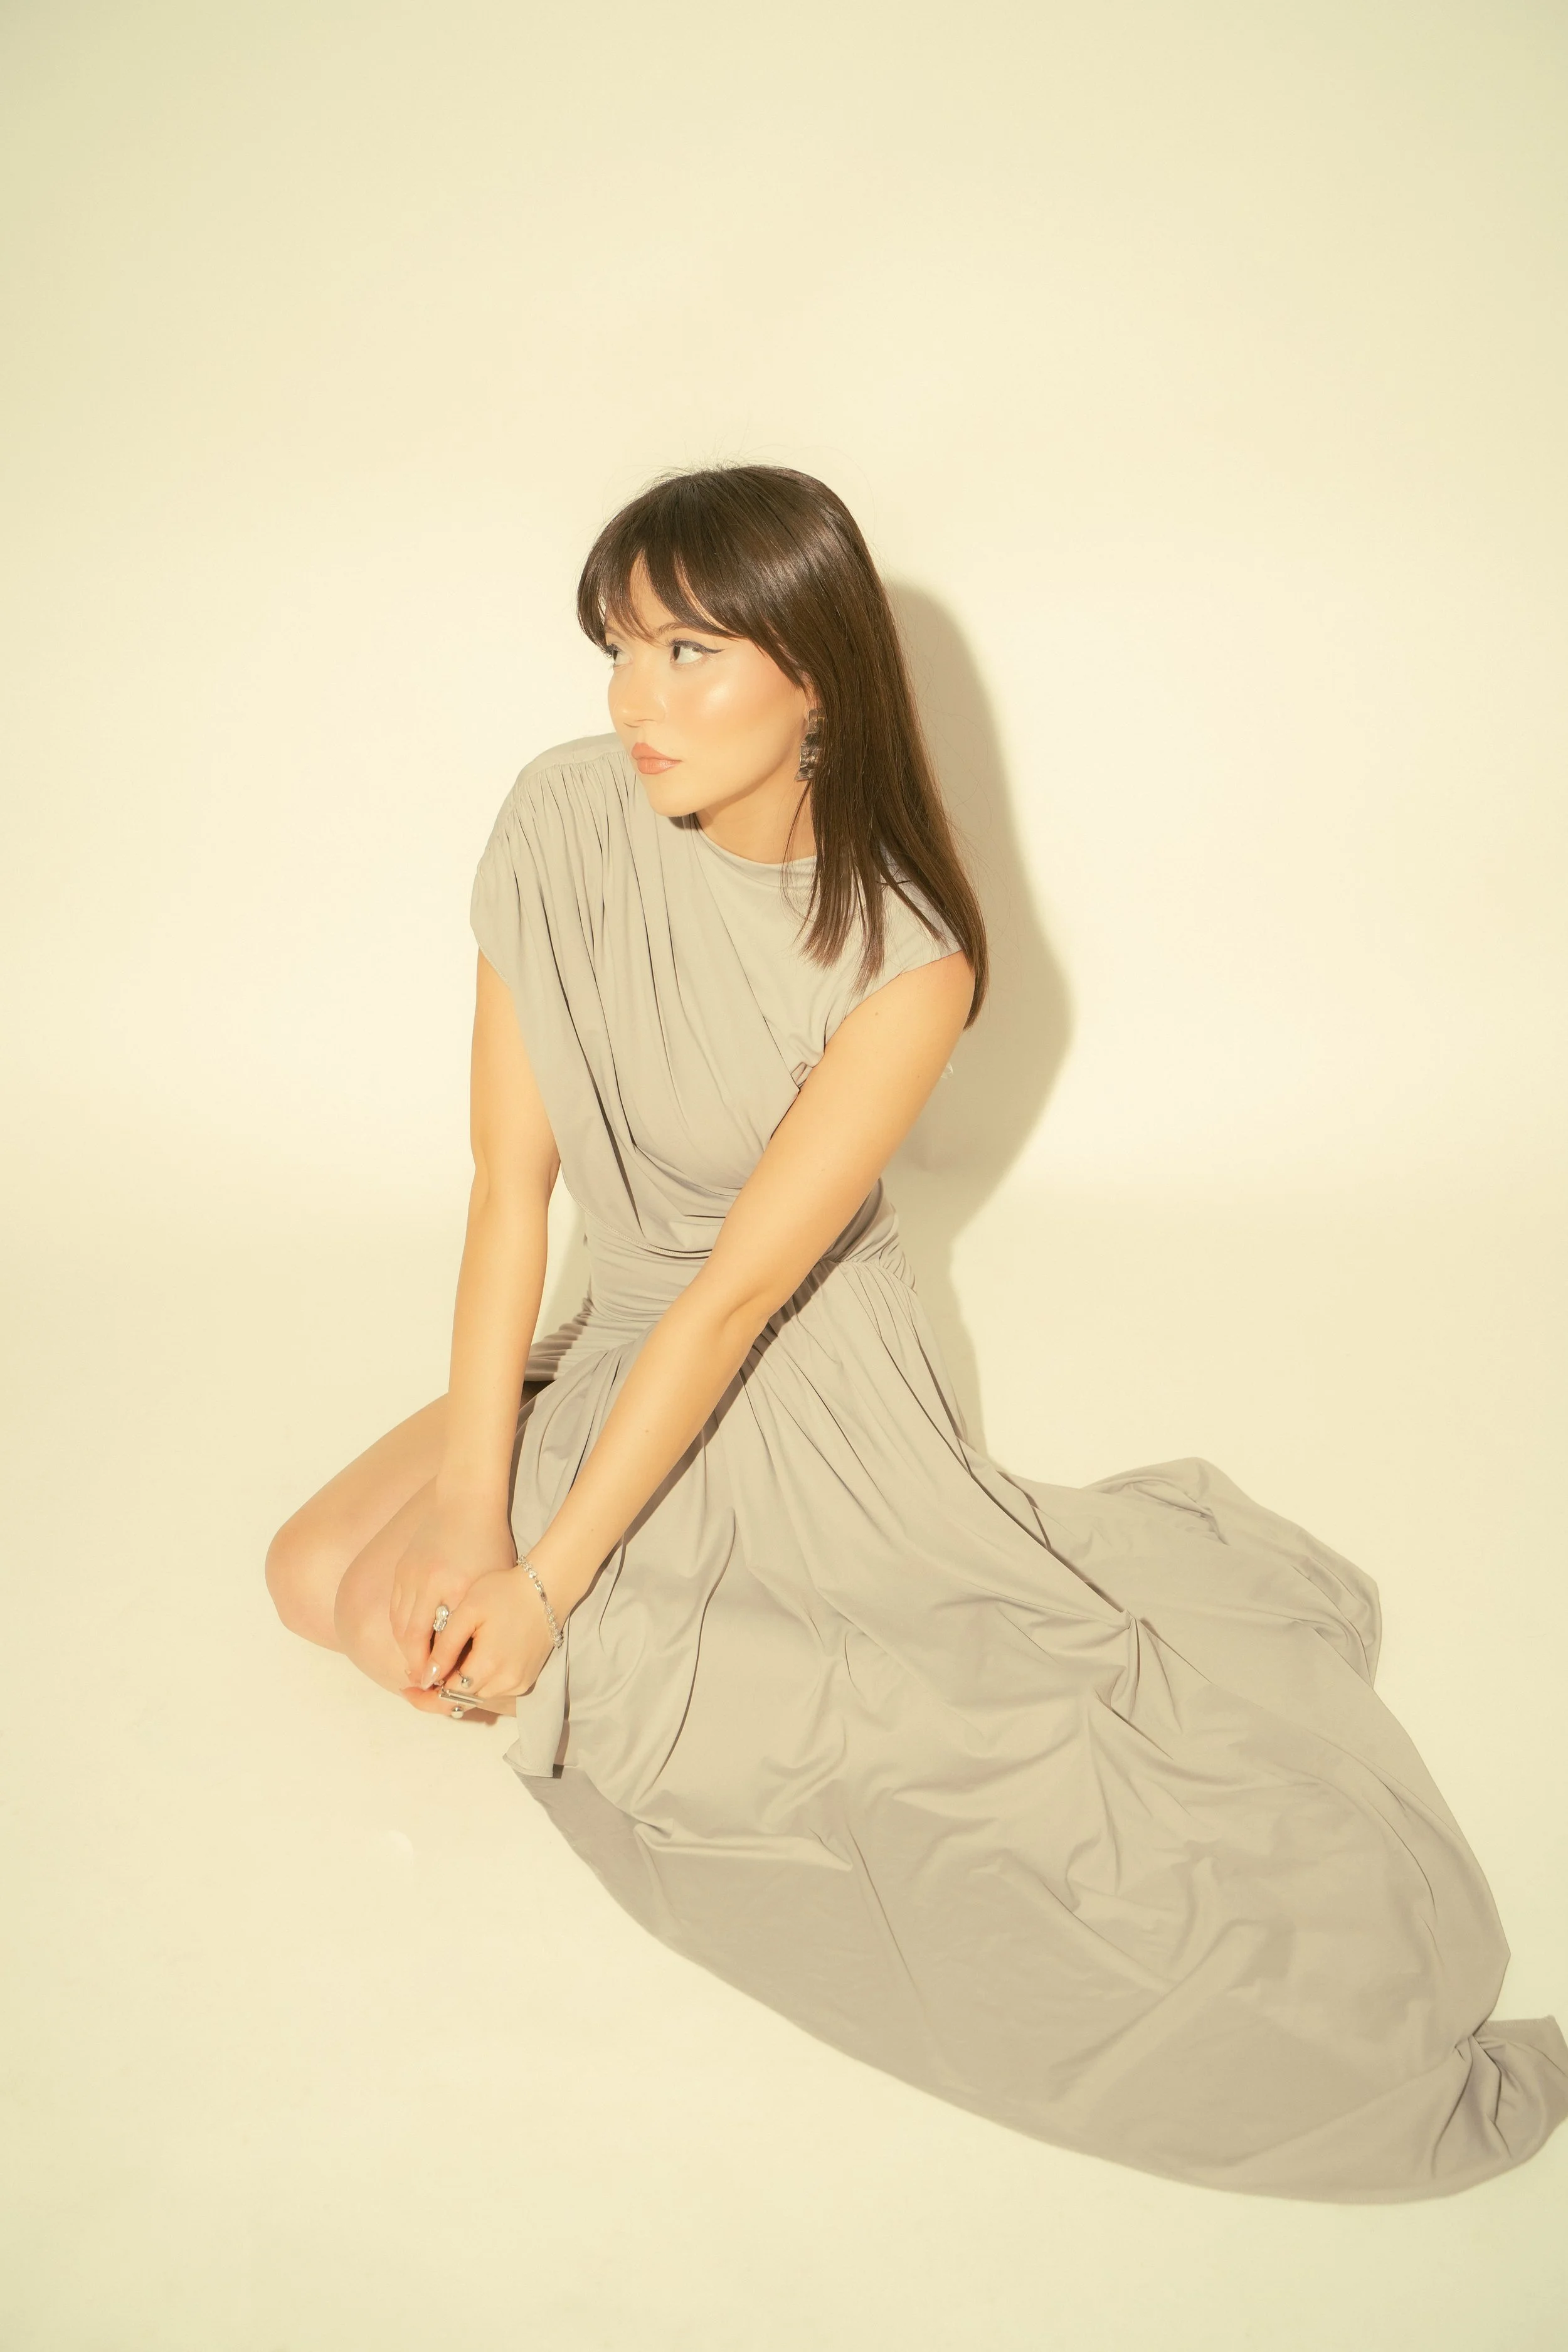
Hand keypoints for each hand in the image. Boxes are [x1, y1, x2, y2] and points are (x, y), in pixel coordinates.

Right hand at [387, 1500, 517, 1685]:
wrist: (467, 1500)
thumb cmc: (488, 1542)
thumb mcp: (489, 1583)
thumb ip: (473, 1618)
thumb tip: (462, 1654)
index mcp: (448, 1588)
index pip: (431, 1640)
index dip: (431, 1666)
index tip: (436, 1683)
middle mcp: (423, 1583)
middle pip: (409, 1636)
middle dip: (414, 1661)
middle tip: (422, 1680)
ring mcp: (408, 1574)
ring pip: (398, 1622)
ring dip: (405, 1645)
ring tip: (417, 1661)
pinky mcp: (402, 1567)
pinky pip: (395, 1605)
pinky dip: (401, 1624)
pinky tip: (412, 1634)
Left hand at [421, 1563, 560, 1710]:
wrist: (548, 1589)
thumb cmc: (504, 1592)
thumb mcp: (468, 1611)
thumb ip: (445, 1646)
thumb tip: (426, 1677)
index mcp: (488, 1666)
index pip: (447, 1696)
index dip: (424, 1696)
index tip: (406, 1688)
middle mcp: (505, 1682)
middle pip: (461, 1700)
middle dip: (436, 1692)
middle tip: (417, 1678)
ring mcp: (519, 1683)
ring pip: (477, 1696)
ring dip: (457, 1687)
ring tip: (441, 1668)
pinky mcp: (526, 1679)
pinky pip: (494, 1690)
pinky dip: (476, 1683)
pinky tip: (467, 1665)